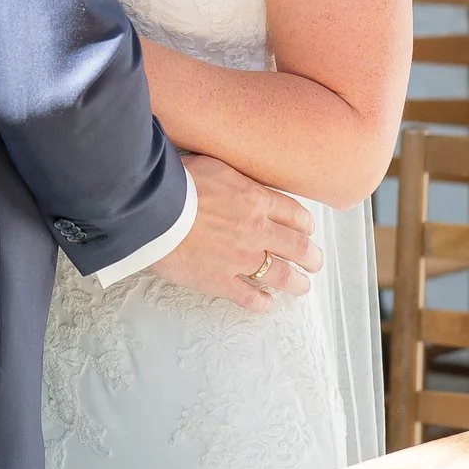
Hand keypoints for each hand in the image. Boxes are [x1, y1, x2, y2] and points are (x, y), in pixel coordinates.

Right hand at [150, 153, 320, 314]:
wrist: (153, 208)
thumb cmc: (176, 182)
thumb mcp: (215, 164)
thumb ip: (234, 177)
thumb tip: (235, 177)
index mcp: (256, 199)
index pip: (295, 214)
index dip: (304, 225)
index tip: (306, 230)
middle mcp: (256, 230)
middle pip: (298, 247)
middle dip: (311, 257)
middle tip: (315, 262)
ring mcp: (240, 258)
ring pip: (281, 275)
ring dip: (297, 282)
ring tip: (302, 286)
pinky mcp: (220, 281)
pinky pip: (249, 297)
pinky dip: (261, 303)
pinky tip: (266, 304)